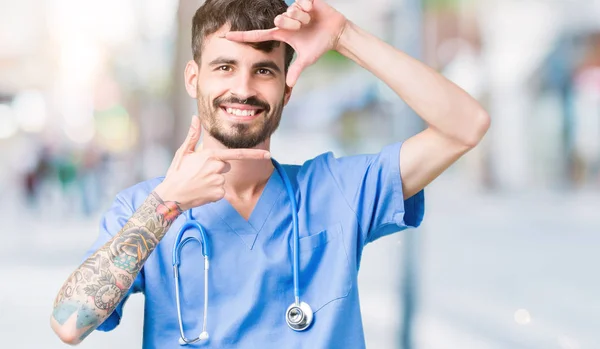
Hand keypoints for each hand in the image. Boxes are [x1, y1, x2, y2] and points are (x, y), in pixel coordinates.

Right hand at [154, 116, 270, 210]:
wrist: (171, 195)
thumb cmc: (177, 173)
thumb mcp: (184, 152)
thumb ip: (193, 135)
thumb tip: (195, 118)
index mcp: (211, 155)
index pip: (237, 153)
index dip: (254, 154)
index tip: (267, 155)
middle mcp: (217, 167)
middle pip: (226, 166)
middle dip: (217, 169)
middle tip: (199, 173)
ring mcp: (219, 181)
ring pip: (223, 179)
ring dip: (214, 181)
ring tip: (199, 182)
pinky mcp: (219, 194)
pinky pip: (221, 191)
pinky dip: (213, 192)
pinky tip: (202, 191)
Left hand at [225, 0, 346, 86]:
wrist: (336, 33)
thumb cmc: (319, 45)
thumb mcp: (306, 59)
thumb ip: (296, 70)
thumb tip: (289, 85)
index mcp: (281, 33)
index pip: (258, 35)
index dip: (242, 36)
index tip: (226, 36)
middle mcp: (285, 20)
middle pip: (278, 19)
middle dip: (291, 24)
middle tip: (302, 27)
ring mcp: (294, 10)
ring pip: (291, 10)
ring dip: (302, 17)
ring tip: (310, 20)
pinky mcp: (305, 0)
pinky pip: (301, 1)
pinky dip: (308, 7)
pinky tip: (313, 10)